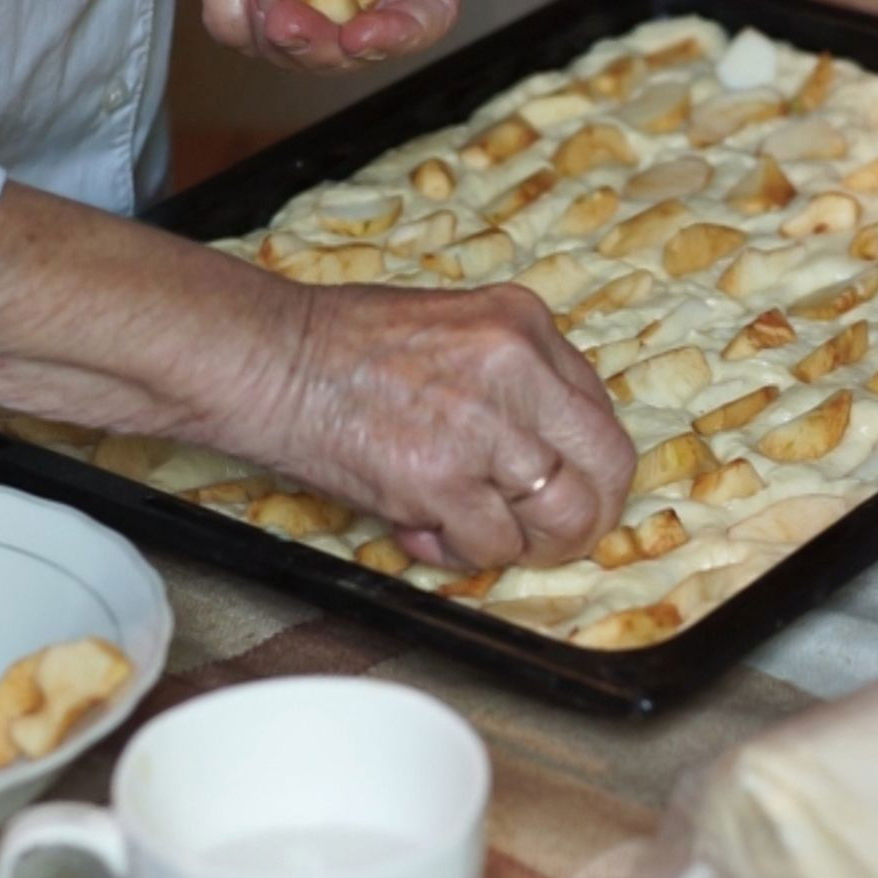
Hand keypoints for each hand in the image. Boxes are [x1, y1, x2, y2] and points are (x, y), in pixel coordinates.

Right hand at [251, 282, 637, 570]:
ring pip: (561, 517)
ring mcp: (486, 424)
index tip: (559, 486)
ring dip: (523, 542)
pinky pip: (493, 546)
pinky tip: (422, 531)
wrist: (268, 359)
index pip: (599, 410)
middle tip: (548, 535)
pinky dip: (462, 555)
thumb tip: (545, 453)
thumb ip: (511, 379)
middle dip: (587, 514)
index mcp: (524, 322)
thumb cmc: (342, 346)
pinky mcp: (445, 479)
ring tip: (473, 532)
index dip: (583, 464)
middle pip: (608, 465)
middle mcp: (519, 367)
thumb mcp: (453, 329)